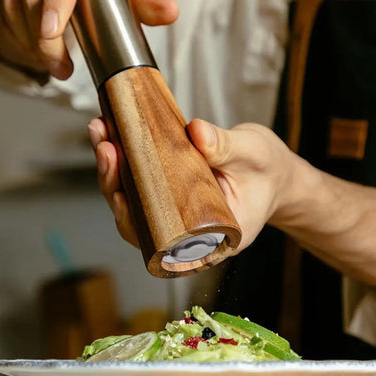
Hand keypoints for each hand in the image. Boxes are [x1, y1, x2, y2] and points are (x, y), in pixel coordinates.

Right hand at [0, 0, 177, 78]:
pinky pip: (1, 1)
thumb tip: (170, 12)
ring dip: (27, 38)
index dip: (55, 2)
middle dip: (43, 40)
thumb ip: (149, 2)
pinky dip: (15, 29)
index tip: (51, 32)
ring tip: (52, 64)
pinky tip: (32, 47)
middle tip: (60, 69)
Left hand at [88, 117, 306, 252]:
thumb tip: (196, 132)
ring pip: (134, 199)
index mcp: (209, 239)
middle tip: (107, 149)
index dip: (134, 223)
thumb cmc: (268, 173)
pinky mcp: (171, 190)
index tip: (119, 196)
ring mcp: (176, 211)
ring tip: (102, 133)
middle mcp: (186, 231)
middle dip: (115, 184)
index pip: (161, 243)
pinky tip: (114, 133)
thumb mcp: (254, 156)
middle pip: (139, 219)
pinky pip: (142, 180)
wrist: (273, 172)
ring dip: (113, 168)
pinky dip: (125, 158)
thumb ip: (227, 147)